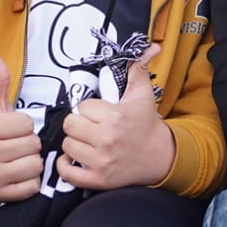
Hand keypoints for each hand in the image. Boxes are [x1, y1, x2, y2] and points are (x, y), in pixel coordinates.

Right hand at [0, 52, 43, 201]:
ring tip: (18, 157)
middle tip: (16, 143)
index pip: (27, 124)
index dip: (24, 124)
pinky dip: (30, 181)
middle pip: (33, 145)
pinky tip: (19, 173)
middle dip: (29, 142)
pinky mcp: (0, 194)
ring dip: (32, 161)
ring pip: (35, 165)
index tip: (13, 127)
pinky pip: (32, 187)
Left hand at [56, 44, 174, 189]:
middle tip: (90, 127)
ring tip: (87, 142)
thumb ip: (138, 70)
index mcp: (115, 117)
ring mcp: (101, 162)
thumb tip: (150, 47)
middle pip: (71, 125)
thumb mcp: (143, 96)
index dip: (89, 108)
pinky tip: (75, 159)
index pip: (82, 107)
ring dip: (74, 143)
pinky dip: (66, 166)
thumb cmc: (147, 125)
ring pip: (67, 146)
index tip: (99, 113)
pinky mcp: (97, 180)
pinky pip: (67, 173)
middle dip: (79, 124)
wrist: (160, 157)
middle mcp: (106, 139)